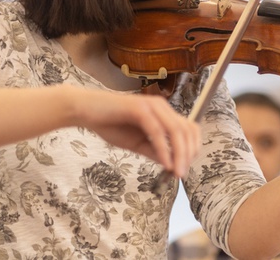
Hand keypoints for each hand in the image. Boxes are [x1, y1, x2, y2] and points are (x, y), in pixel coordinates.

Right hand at [74, 89, 200, 177]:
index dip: (192, 147)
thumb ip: (155, 151)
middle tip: (181, 173)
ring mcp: (151, 105)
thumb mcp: (138, 143)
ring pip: (175, 130)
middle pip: (186, 130)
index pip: (189, 128)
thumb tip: (172, 164)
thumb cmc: (110, 124)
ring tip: (176, 172)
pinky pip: (157, 131)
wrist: (86, 112)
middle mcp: (161, 106)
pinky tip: (164, 163)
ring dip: (179, 154)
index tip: (185, 167)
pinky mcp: (139, 108)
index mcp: (163, 112)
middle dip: (188, 154)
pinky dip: (163, 149)